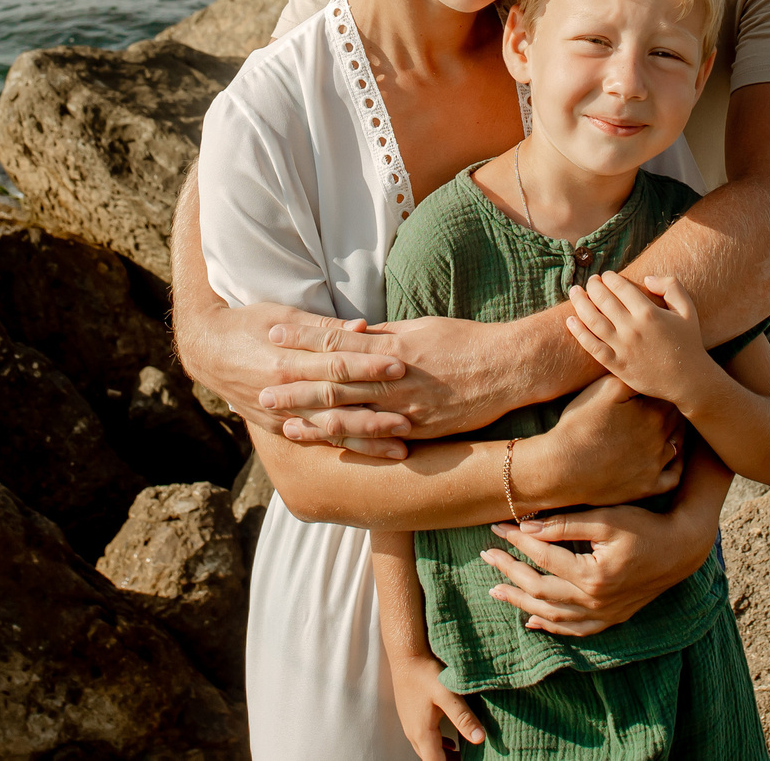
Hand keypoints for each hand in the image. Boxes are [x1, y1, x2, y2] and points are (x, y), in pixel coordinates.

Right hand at [183, 302, 410, 439]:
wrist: (206, 350)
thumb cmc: (248, 324)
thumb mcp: (281, 315)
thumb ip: (322, 327)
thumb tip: (362, 328)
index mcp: (287, 360)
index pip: (336, 364)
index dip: (369, 365)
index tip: (400, 365)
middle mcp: (284, 392)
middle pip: (337, 402)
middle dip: (375, 411)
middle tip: (411, 417)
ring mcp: (279, 414)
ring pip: (330, 430)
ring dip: (366, 440)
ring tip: (400, 448)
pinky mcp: (275, 427)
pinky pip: (314, 440)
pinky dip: (342, 447)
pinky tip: (368, 455)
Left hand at [268, 315, 540, 445]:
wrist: (507, 369)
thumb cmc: (464, 341)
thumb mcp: (421, 327)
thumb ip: (384, 335)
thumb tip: (352, 334)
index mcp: (392, 347)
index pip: (337, 342)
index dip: (303, 340)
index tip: (273, 334)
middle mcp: (394, 380)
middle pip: (335, 384)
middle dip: (296, 387)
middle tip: (261, 388)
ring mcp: (406, 409)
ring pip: (351, 416)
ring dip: (313, 419)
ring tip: (282, 421)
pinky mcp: (418, 431)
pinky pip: (377, 438)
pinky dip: (349, 440)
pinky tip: (326, 442)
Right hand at [388, 651, 483, 758]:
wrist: (405, 656)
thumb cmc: (425, 673)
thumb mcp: (448, 694)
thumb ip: (463, 717)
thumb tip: (480, 739)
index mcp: (422, 733)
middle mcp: (413, 733)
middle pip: (431, 759)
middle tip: (469, 759)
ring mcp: (409, 725)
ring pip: (426, 750)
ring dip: (443, 756)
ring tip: (462, 756)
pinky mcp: (410, 717)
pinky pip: (423, 740)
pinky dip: (437, 747)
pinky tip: (449, 743)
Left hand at [479, 494, 719, 636]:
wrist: (681, 548)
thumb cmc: (645, 526)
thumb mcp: (606, 518)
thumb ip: (565, 524)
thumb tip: (526, 526)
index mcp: (592, 575)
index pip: (542, 558)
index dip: (516, 541)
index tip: (496, 527)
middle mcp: (595, 601)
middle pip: (540, 589)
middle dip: (509, 571)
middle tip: (486, 556)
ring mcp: (603, 614)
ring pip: (552, 615)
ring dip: (521, 602)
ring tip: (496, 590)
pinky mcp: (611, 618)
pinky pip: (574, 630)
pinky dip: (551, 626)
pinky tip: (532, 621)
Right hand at [518, 376, 682, 509]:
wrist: (563, 466)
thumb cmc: (581, 424)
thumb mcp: (605, 388)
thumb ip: (633, 377)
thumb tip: (652, 372)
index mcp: (654, 414)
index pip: (669, 396)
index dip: (664, 389)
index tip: (658, 385)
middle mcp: (661, 440)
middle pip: (676, 420)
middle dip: (672, 410)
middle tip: (663, 402)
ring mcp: (656, 466)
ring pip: (678, 446)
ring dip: (676, 434)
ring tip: (666, 426)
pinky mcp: (648, 487)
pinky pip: (673, 477)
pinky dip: (675, 465)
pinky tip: (670, 457)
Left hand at [565, 273, 710, 409]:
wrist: (688, 380)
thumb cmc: (688, 342)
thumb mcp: (687, 309)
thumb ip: (671, 286)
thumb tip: (646, 278)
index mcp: (648, 313)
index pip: (620, 287)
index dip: (609, 278)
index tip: (606, 275)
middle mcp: (632, 328)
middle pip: (603, 300)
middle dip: (593, 286)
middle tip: (590, 281)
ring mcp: (622, 347)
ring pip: (592, 320)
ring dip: (580, 302)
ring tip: (575, 292)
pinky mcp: (615, 364)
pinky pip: (591, 345)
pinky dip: (578, 331)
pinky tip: (570, 320)